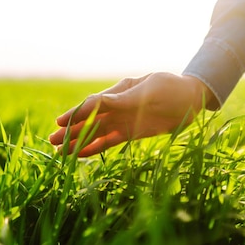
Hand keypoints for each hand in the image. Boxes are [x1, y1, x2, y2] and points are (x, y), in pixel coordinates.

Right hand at [49, 72, 213, 156]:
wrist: (192, 99)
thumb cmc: (172, 89)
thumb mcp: (149, 91)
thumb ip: (124, 100)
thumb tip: (98, 102)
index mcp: (120, 91)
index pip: (94, 104)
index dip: (77, 114)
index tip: (60, 122)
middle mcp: (117, 106)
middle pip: (90, 120)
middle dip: (71, 131)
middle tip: (51, 141)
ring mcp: (122, 120)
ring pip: (95, 133)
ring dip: (78, 142)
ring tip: (59, 153)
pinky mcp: (130, 133)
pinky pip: (108, 142)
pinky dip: (94, 148)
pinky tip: (79, 155)